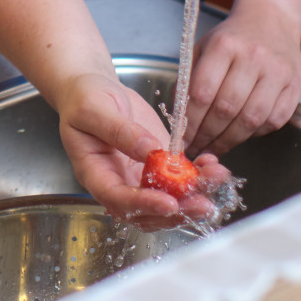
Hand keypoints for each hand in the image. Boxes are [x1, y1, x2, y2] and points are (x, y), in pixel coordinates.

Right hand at [55, 73, 226, 228]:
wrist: (94, 88)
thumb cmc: (84, 98)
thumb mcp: (93, 109)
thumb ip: (119, 131)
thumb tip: (150, 151)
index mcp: (95, 173)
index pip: (118, 200)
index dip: (144, 206)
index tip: (168, 203)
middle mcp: (120, 182)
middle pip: (148, 211)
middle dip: (178, 211)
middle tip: (202, 204)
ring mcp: (140, 176)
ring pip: (169, 199)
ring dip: (195, 194)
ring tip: (216, 178)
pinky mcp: (158, 164)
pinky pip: (180, 178)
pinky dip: (199, 175)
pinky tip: (211, 164)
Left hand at [184, 0, 300, 154]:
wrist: (271, 19)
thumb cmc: (232, 38)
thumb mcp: (204, 47)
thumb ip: (190, 79)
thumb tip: (180, 118)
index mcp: (224, 45)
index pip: (203, 92)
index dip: (191, 122)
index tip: (183, 138)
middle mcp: (253, 57)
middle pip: (227, 109)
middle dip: (208, 135)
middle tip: (197, 149)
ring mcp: (278, 72)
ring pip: (252, 119)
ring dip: (230, 140)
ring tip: (215, 148)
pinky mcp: (295, 85)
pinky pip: (274, 120)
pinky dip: (255, 134)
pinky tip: (241, 135)